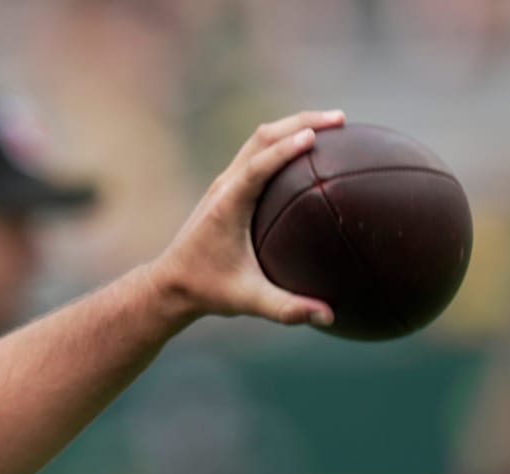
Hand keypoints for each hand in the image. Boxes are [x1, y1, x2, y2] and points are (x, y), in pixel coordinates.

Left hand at [147, 109, 345, 325]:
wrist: (169, 284)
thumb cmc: (207, 291)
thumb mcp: (247, 301)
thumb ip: (286, 309)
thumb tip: (328, 316)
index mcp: (227, 206)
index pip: (257, 167)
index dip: (285, 149)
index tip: (314, 137)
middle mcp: (224, 187)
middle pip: (262, 138)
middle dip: (301, 123)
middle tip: (341, 120)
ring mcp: (224, 184)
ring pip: (259, 140)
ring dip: (293, 126)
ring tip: (333, 125)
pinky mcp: (227, 188)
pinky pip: (258, 154)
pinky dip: (284, 143)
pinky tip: (310, 151)